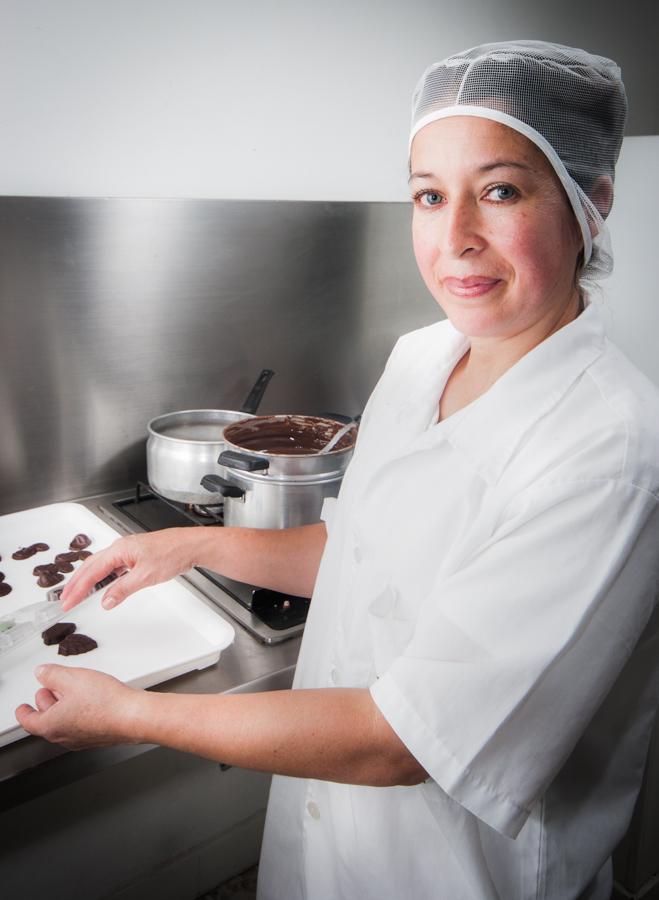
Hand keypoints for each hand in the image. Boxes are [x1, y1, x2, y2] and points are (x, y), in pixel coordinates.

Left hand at [15, 665, 145, 749]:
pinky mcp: (97, 736)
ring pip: (64, 722)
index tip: (22, 708)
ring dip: (63, 706)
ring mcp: (82, 739)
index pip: (28, 721)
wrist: (133, 717)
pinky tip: (90, 698)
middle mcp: (64, 737)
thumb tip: (42, 673)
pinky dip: (78, 711)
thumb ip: (52, 674)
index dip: (24, 712)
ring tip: (72, 689)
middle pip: (46, 721)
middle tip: (49, 689)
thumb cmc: (105, 703)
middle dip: (46, 703)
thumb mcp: (72, 678)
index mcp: (52, 725)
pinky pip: (80, 724)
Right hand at [60, 528, 198, 610]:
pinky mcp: (135, 555)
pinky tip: (102, 585)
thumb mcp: (146, 576)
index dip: (78, 589)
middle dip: (76, 584)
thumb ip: (123, 589)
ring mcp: (127, 551)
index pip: (92, 572)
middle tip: (65, 599)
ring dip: (88, 580)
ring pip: (100, 566)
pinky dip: (102, 577)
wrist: (190, 546)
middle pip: (91, 566)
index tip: (68, 602)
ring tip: (77, 593)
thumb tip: (106, 601)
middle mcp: (120, 548)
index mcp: (119, 550)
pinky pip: (112, 566)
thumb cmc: (173, 553)